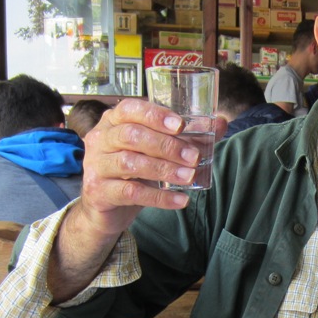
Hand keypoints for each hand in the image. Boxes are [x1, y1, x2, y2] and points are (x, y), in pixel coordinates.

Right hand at [46, 98, 224, 302]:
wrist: (105, 209)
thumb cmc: (133, 171)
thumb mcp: (156, 151)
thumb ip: (186, 136)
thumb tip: (221, 123)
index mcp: (114, 121)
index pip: (130, 109)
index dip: (155, 115)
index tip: (180, 125)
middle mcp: (101, 139)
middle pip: (131, 136)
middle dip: (166, 146)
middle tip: (193, 157)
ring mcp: (96, 166)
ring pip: (130, 164)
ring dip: (164, 170)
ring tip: (189, 177)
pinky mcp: (99, 192)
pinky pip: (131, 193)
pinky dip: (159, 197)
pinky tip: (181, 200)